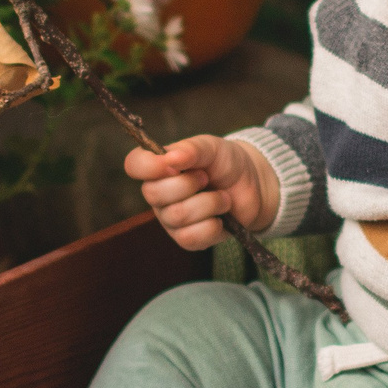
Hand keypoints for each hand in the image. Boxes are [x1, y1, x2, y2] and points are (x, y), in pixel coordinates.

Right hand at [126, 135, 279, 249]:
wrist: (253, 187)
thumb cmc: (226, 163)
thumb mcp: (212, 148)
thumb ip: (191, 150)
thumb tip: (170, 158)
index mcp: (158, 167)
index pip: (134, 164)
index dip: (148, 166)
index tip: (173, 164)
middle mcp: (158, 194)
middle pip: (154, 194)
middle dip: (188, 184)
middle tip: (207, 178)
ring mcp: (170, 219)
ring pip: (177, 215)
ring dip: (209, 203)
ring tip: (222, 197)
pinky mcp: (186, 239)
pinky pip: (190, 237)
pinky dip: (212, 225)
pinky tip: (221, 217)